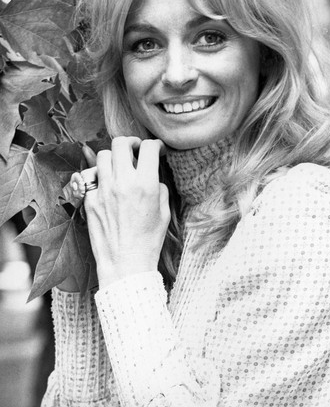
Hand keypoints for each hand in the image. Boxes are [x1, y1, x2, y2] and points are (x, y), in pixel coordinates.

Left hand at [83, 137, 169, 288]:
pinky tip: (104, 182)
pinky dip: (97, 174)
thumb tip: (153, 176)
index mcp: (145, 184)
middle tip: (135, 149)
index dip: (155, 145)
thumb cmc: (148, 241)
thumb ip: (159, 188)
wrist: (126, 263)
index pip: (148, 148)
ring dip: (113, 156)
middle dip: (131, 142)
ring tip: (119, 165)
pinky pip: (89, 175)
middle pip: (121, 144)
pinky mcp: (90, 200)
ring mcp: (103, 190)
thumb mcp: (164, 212)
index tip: (156, 149)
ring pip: (103, 155)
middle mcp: (123, 183)